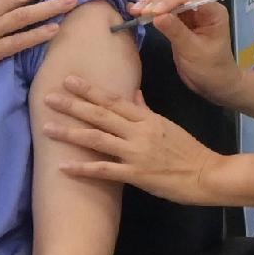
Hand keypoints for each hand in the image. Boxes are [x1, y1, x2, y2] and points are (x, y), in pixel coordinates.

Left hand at [40, 71, 222, 200]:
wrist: (207, 175)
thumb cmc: (189, 150)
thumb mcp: (168, 125)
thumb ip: (146, 110)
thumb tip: (132, 93)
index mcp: (147, 118)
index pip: (113, 99)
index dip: (90, 90)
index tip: (69, 80)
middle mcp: (138, 131)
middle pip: (100, 115)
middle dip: (73, 105)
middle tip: (48, 97)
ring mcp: (136, 153)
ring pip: (97, 139)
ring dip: (70, 133)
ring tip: (46, 127)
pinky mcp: (136, 174)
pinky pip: (105, 170)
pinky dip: (83, 168)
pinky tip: (63, 167)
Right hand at [126, 0, 242, 108]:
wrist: (213, 83)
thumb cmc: (210, 69)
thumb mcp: (193, 51)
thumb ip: (176, 32)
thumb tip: (157, 15)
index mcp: (214, 11)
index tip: (154, 12)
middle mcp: (203, 7)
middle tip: (142, 10)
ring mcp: (191, 12)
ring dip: (152, 1)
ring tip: (135, 10)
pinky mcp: (179, 19)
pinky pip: (164, 8)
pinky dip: (151, 8)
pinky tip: (136, 11)